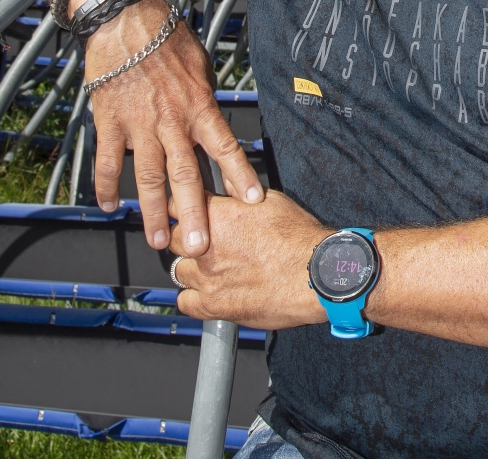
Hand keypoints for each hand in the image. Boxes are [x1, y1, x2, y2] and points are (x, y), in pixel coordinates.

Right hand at [85, 0, 263, 253]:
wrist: (124, 18)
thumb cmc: (165, 36)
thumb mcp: (199, 66)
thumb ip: (205, 100)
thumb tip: (214, 125)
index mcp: (198, 106)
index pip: (225, 147)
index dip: (239, 174)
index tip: (253, 201)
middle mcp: (171, 122)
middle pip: (186, 175)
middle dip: (194, 213)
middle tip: (198, 245)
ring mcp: (138, 125)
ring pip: (147, 177)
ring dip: (152, 212)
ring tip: (157, 240)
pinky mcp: (109, 122)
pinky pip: (107, 161)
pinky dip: (106, 185)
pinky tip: (108, 206)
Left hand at [169, 189, 327, 329]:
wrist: (315, 275)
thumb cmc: (299, 238)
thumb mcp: (271, 201)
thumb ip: (240, 192)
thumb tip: (227, 182)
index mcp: (217, 215)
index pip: (176, 206)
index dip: (182, 208)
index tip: (187, 212)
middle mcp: (205, 246)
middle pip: (172, 238)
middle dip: (184, 237)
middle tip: (200, 239)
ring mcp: (207, 278)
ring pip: (178, 270)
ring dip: (190, 267)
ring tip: (209, 267)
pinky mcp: (214, 306)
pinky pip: (185, 302)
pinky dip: (192, 298)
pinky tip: (207, 291)